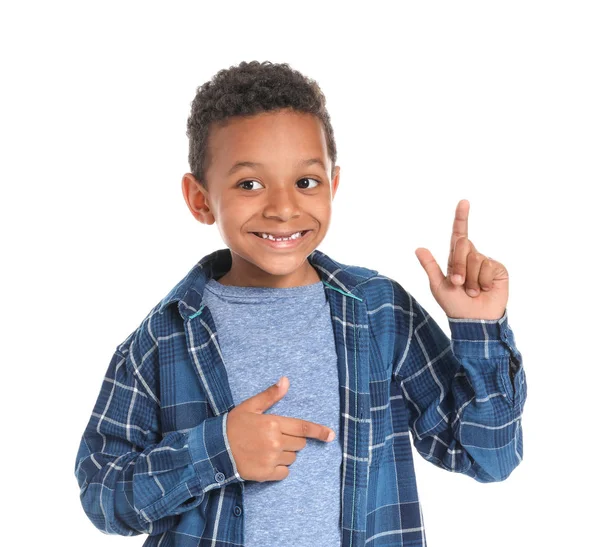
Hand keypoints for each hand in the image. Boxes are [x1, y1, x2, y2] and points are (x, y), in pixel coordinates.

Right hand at [226, 376, 334, 481]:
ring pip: (293, 458)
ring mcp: (271, 459)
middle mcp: (275, 442)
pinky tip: (267, 461)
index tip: (331, 435)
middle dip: (292, 440)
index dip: (319, 431)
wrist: (215, 449)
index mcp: (273, 423)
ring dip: (285, 453)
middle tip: (275, 437)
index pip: (302, 428)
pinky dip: (280, 468)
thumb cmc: (233, 425)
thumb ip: (270, 395)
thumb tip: (286, 381)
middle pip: (299, 444)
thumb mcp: (250, 406)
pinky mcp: (266, 474)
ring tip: (267, 449)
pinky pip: (285, 472)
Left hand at [414, 199, 507, 319]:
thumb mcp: (438, 286)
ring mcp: (485, 263)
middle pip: (464, 243)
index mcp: (456, 259)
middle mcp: (471, 257)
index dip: (461, 218)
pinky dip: (482, 280)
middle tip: (458, 283)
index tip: (464, 202)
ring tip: (472, 291)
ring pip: (476, 256)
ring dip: (471, 277)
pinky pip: (488, 266)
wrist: (473, 320)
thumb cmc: (454, 305)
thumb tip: (418, 248)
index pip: (458, 234)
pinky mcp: (498, 270)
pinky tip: (484, 290)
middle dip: (458, 265)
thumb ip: (430, 266)